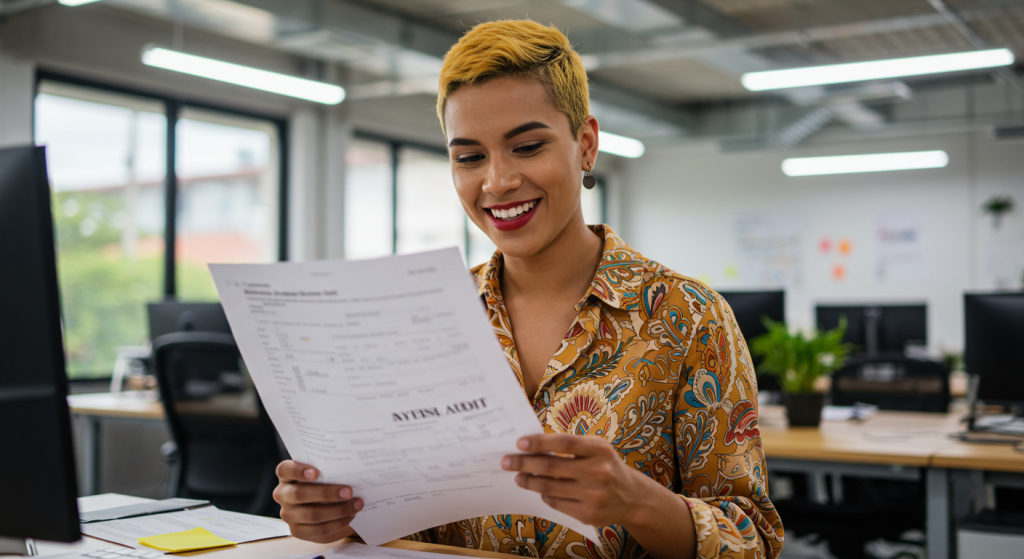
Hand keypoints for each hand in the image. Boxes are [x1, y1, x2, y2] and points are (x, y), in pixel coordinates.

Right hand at [273, 460, 363, 542]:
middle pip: (299, 494)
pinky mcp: (297, 530)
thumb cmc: (325, 483)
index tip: (316, 472)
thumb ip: (328, 469)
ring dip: (338, 510)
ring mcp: (288, 514)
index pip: (285, 470)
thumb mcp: (324, 473)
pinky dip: (337, 523)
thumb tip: (350, 468)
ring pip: (311, 514)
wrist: (325, 507)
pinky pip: (318, 529)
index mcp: (286, 475)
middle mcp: (283, 494)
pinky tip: (350, 516)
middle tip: (348, 491)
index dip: (299, 470)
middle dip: (326, 493)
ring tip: (356, 505)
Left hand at [501, 434, 661, 527]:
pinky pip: (556, 503)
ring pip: (549, 487)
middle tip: (507, 461)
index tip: (519, 443)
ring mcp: (594, 495)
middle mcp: (598, 472)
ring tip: (518, 476)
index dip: (540, 442)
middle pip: (551, 467)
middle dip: (524, 464)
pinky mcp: (588, 514)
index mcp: (600, 449)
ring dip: (528, 481)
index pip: (565, 443)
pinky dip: (544, 494)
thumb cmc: (606, 466)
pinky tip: (538, 489)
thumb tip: (532, 446)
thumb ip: (570, 446)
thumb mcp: (597, 449)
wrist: (632, 497)